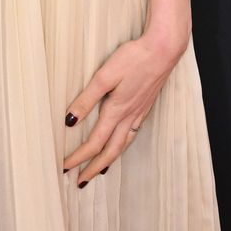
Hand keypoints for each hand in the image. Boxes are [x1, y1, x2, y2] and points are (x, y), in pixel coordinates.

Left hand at [63, 29, 184, 183]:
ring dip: (110, 159)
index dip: (79, 157)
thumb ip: (87, 99)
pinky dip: (123, 145)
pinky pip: (132, 134)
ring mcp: (140, 112)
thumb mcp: (104, 76)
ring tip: (100, 169)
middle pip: (111, 151)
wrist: (164, 49)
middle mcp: (130, 116)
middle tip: (82, 181)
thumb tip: (69, 121)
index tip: (65, 168)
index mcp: (117, 111)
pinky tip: (120, 142)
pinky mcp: (146, 106)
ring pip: (123, 144)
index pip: (94, 142)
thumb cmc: (134, 58)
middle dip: (94, 168)